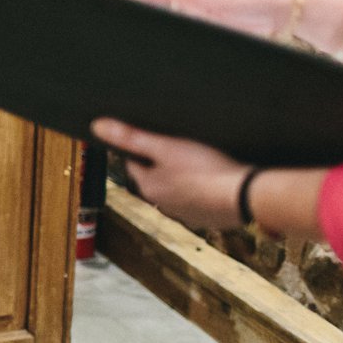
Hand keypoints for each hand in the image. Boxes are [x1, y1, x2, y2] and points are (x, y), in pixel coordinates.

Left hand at [92, 118, 248, 228]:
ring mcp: (187, 213)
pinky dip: (202, 190)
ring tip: (197, 160)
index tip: (150, 139)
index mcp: (148, 186)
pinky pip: (199, 200)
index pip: (134, 164)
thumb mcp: (165, 146)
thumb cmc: (205, 170)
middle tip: (177, 147)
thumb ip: (132, 137)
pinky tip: (214, 178)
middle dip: (162, 164)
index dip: (141, 149)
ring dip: (182, 178)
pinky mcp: (208, 217)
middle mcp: (163, 204)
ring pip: (177, 190)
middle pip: (155, 177)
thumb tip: (97, 126)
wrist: (245, 197)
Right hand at [131, 0, 295, 38]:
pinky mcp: (206, 15)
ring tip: (152, 32)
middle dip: (150, 9)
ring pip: (170, 11)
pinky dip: (177, 29)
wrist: (290, 9)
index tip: (128, 8)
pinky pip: (184, 23)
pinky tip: (171, 37)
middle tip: (135, 24)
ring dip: (163, 20)